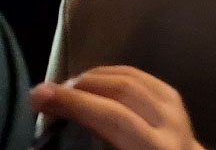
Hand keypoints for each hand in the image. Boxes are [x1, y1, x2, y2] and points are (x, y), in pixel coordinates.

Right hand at [31, 66, 203, 149]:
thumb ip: (87, 147)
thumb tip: (46, 138)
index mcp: (152, 149)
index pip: (113, 117)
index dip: (74, 103)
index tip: (39, 97)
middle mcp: (169, 126)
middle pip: (122, 91)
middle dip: (78, 88)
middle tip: (46, 92)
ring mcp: (175, 108)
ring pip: (130, 78)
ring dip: (92, 78)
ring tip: (64, 88)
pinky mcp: (174, 97)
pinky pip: (139, 75)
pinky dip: (110, 74)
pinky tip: (89, 81)